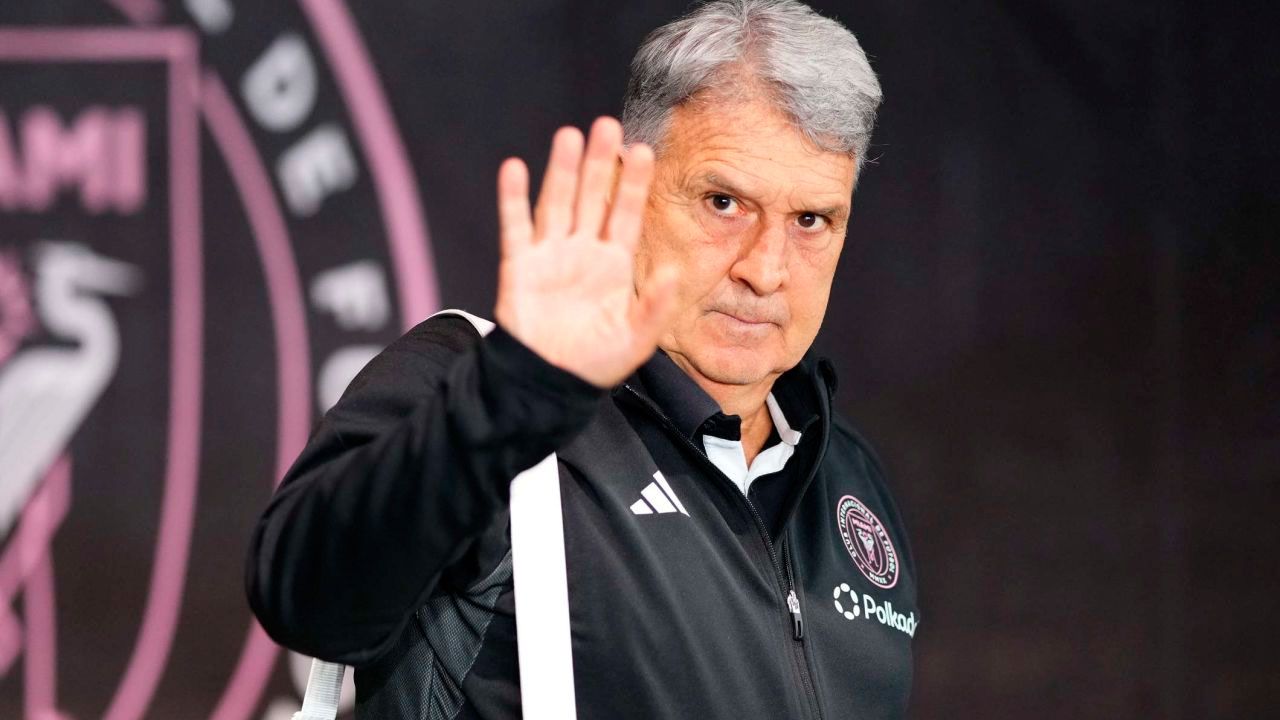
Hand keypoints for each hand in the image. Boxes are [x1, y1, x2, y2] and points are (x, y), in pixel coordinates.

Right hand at [494, 117, 678, 387]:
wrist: (549, 383)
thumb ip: (656, 306)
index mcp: (614, 266)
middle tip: (608, 125)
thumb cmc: (595, 364)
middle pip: (592, 198)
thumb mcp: (636, 339)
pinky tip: (514, 168)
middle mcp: (583, 253)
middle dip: (599, 163)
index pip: (626, 215)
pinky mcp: (520, 267)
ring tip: (569, 135)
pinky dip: (512, 199)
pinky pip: (515, 227)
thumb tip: (676, 272)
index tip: (642, 150)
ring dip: (561, 171)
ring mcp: (550, 256)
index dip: (633, 184)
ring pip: (557, 204)